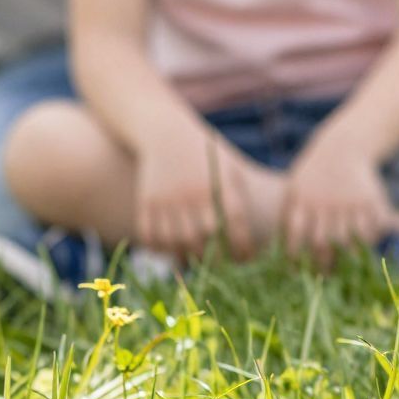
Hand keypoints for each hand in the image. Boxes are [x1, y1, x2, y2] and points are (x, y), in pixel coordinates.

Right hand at [134, 123, 256, 258]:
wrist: (164, 132)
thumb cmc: (205, 154)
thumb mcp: (229, 169)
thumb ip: (238, 200)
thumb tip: (252, 237)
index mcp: (219, 185)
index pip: (235, 225)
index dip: (242, 247)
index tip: (246, 258)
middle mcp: (192, 194)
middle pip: (202, 239)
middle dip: (213, 258)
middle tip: (220, 267)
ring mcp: (167, 198)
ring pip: (174, 241)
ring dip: (184, 256)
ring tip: (194, 261)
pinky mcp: (146, 200)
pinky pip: (149, 234)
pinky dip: (157, 247)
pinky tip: (168, 250)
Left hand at [283, 129, 398, 265]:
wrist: (341, 149)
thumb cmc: (311, 177)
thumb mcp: (294, 190)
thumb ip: (289, 217)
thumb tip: (270, 252)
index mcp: (300, 198)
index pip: (296, 233)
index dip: (295, 255)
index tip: (293, 272)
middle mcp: (325, 201)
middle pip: (324, 241)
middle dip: (322, 263)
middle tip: (321, 277)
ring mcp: (350, 201)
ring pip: (349, 239)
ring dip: (346, 258)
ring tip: (342, 270)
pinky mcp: (371, 200)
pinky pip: (371, 229)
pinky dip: (367, 243)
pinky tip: (362, 249)